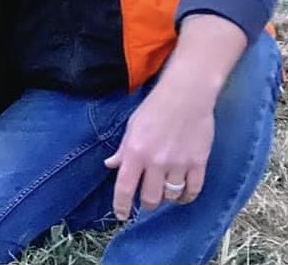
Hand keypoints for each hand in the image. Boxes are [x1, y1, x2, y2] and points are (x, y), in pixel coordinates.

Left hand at [103, 14, 245, 220]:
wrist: (186, 95)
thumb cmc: (154, 108)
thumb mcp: (132, 128)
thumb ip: (123, 150)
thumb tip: (111, 165)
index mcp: (135, 152)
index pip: (125, 188)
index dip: (121, 206)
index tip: (121, 216)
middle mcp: (156, 162)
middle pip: (150, 199)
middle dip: (146, 203)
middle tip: (146, 199)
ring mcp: (179, 164)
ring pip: (171, 196)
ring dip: (166, 198)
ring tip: (164, 191)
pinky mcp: (199, 163)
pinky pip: (193, 190)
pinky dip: (187, 196)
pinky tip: (183, 193)